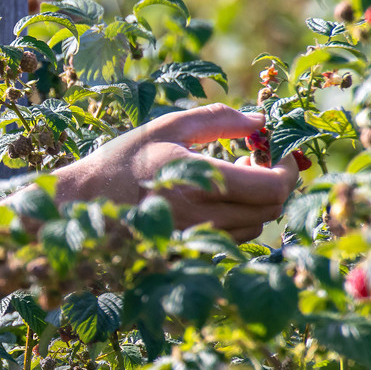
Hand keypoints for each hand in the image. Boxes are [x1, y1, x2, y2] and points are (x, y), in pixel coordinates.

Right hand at [52, 103, 297, 241]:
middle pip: (270, 209)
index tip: (277, 150)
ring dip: (258, 202)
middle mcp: (201, 214)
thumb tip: (260, 120)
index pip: (271, 186)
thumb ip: (218, 120)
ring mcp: (195, 236)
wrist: (83, 200)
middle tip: (259, 159)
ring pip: (255, 226)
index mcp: (198, 179)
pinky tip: (219, 199)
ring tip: (238, 178)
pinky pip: (232, 239)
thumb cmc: (124, 158)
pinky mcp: (188, 249)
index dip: (286, 169)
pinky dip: (239, 219)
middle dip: (276, 182)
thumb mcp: (168, 127)